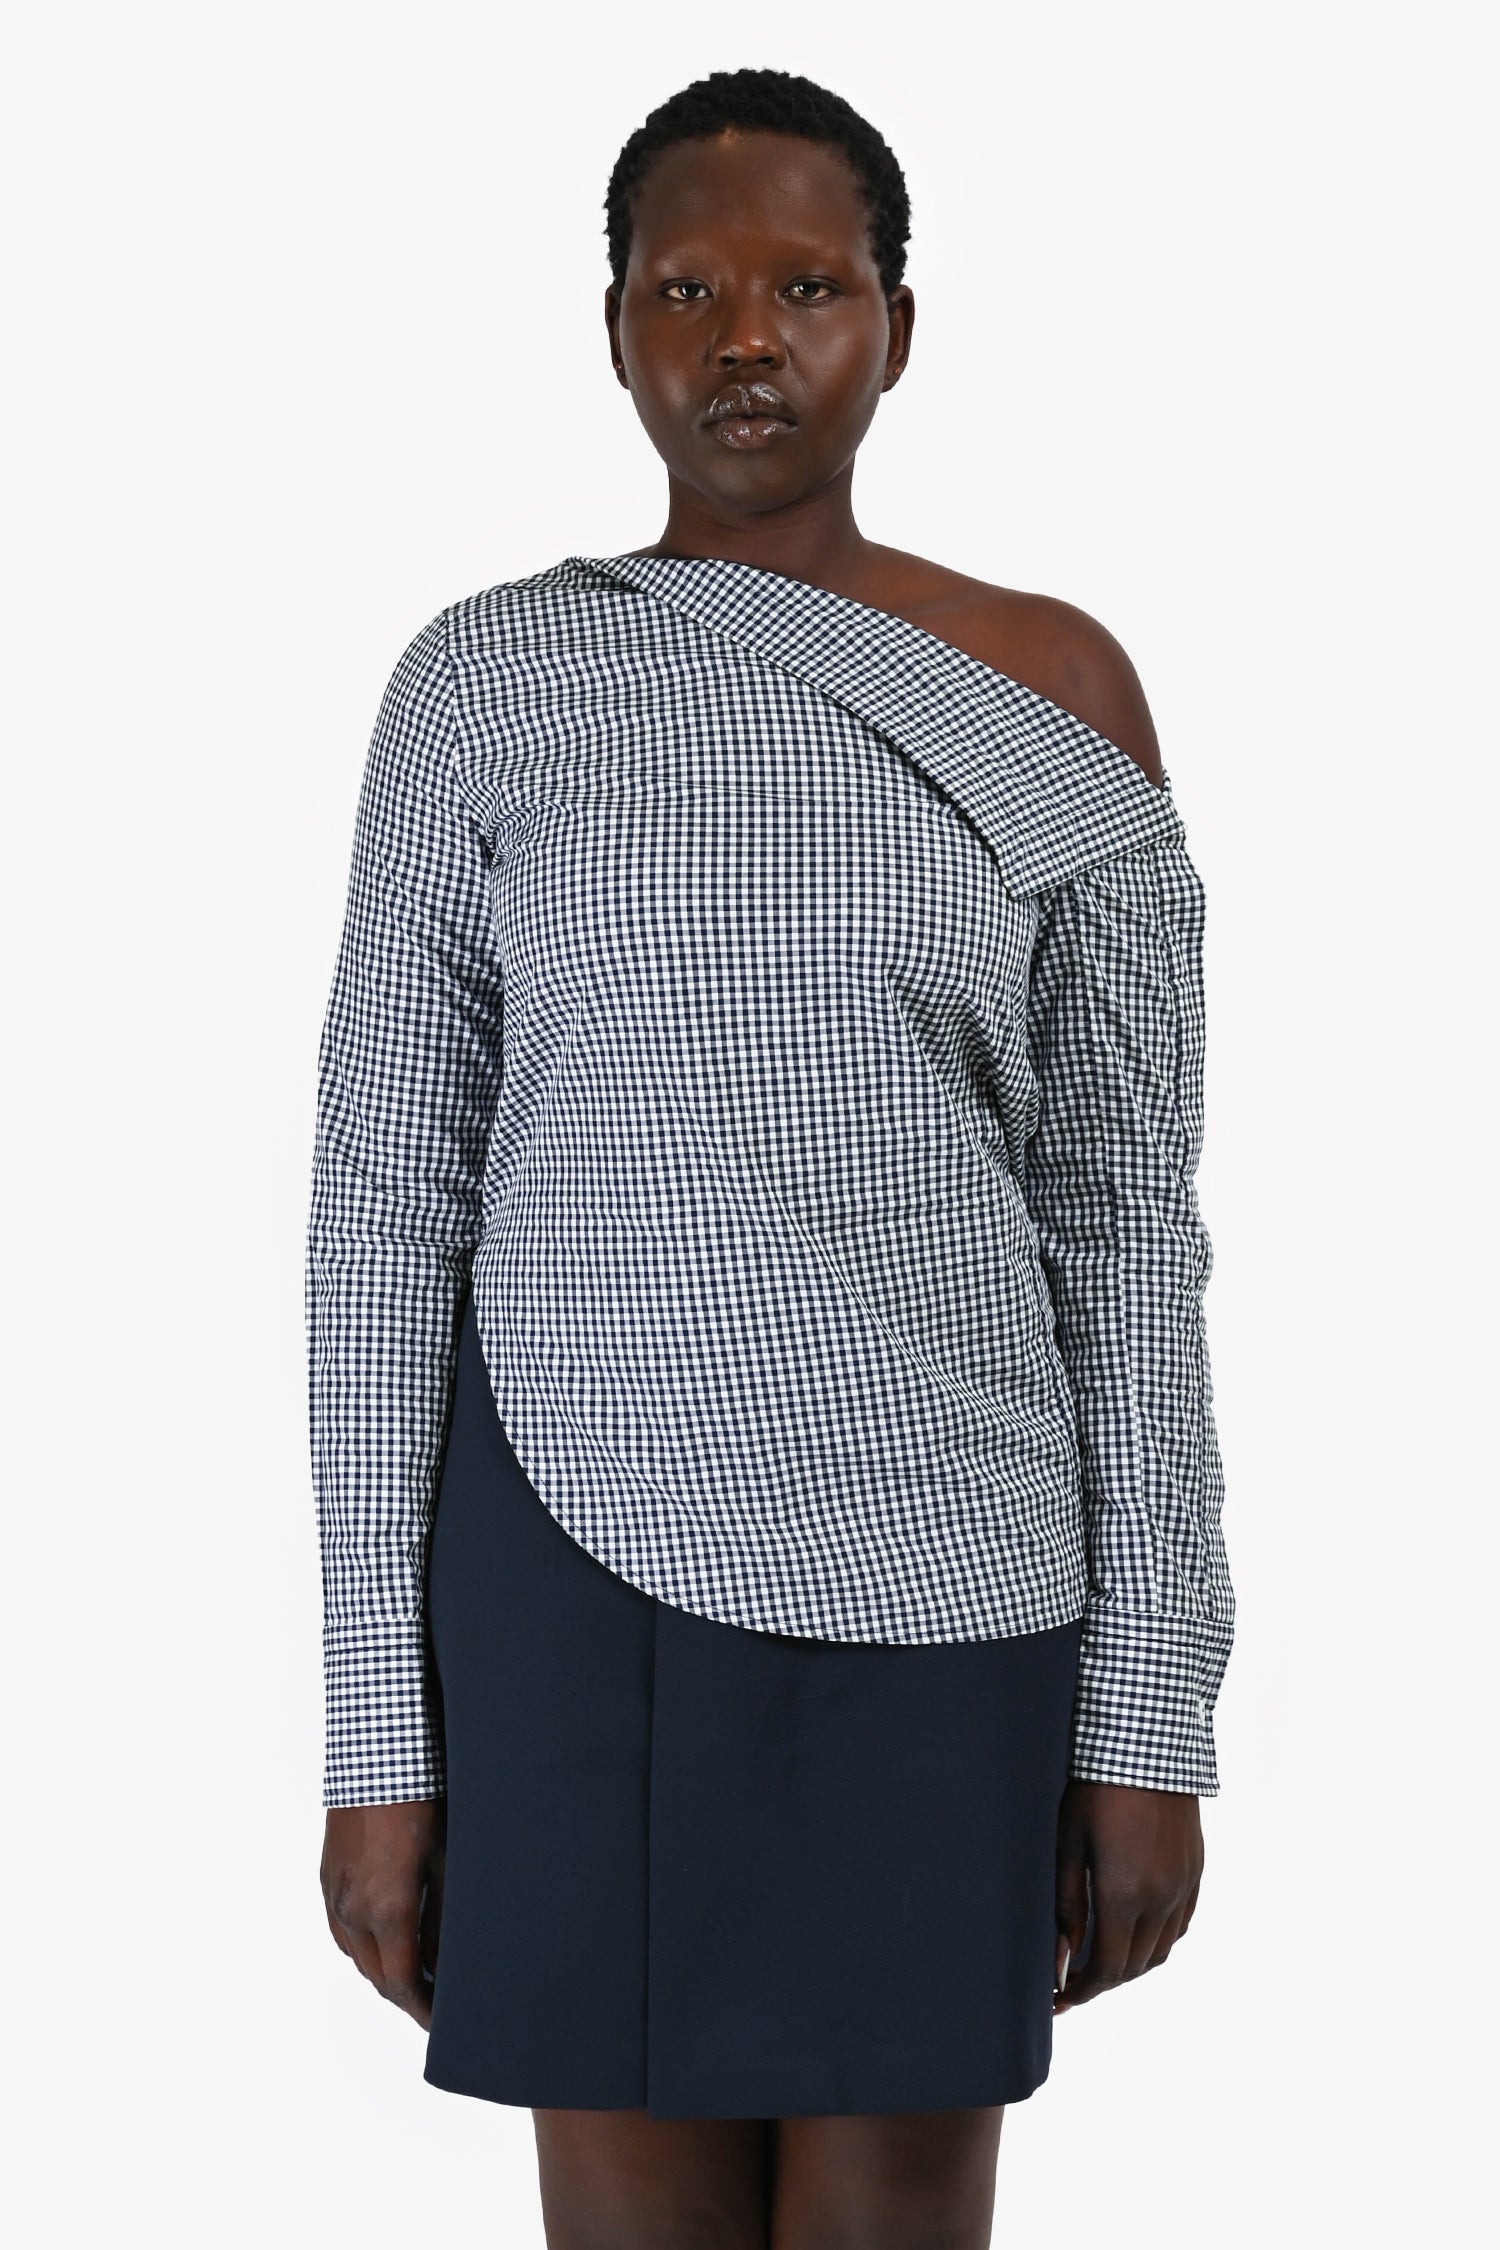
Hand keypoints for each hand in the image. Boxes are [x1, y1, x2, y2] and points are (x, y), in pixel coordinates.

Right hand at [321, 1798, 446, 2028]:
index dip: (422, 2009)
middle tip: (434, 2001)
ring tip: (414, 1974)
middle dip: (405, 1996)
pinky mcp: (326, 1878)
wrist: (377, 1757)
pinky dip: (362, 1947)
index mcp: (387, 1911)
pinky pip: (341, 1931)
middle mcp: (353, 1911)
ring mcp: (334, 1895)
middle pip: (377, 1977)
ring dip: (382, 1972)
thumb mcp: (446, 1862)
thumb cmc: (422, 1802)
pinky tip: (384, 1940)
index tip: (441, 2021)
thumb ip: (441, 1920)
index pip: (402, 1984)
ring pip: (356, 1957)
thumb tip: (439, 1963)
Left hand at [1053, 1780, 1201, 2014]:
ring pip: (1161, 1951)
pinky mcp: (1196, 1870)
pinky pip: (1179, 1925)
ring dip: (1130, 1967)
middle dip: (1102, 1982)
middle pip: (1134, 1966)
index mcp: (1126, 1894)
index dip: (1082, 1990)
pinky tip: (1134, 1935)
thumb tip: (1062, 1956)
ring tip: (1099, 1964)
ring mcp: (1184, 1885)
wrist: (1148, 1744)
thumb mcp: (1068, 1841)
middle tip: (1071, 1984)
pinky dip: (1157, 1942)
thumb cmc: (1095, 1788)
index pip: (1107, 1968)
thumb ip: (1067, 1903)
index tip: (1058, 1998)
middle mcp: (1162, 1898)